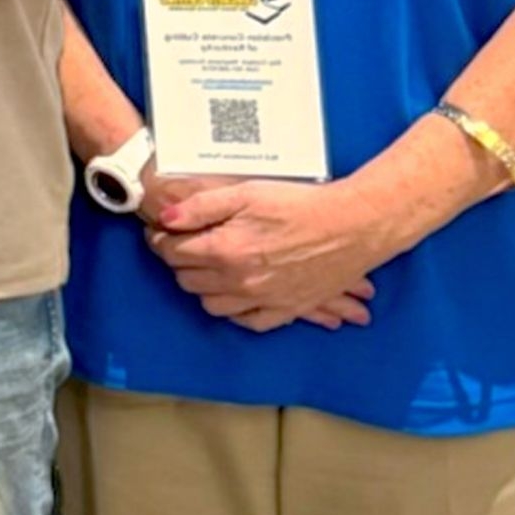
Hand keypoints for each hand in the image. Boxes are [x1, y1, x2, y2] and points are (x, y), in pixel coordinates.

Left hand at [147, 175, 399, 328]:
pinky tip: (236, 294)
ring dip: (203, 287)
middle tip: (183, 245)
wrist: (353, 225)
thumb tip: (166, 219)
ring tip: (209, 267)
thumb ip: (201, 207)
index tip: (161, 231)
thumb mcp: (245, 193)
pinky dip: (236, 311)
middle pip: (188, 280)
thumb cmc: (301, 204)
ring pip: (212, 305)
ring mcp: (264, 299)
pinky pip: (248, 322)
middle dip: (179, 261)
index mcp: (226, 250)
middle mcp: (240, 281)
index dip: (161, 240)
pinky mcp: (287, 310)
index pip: (173, 253)